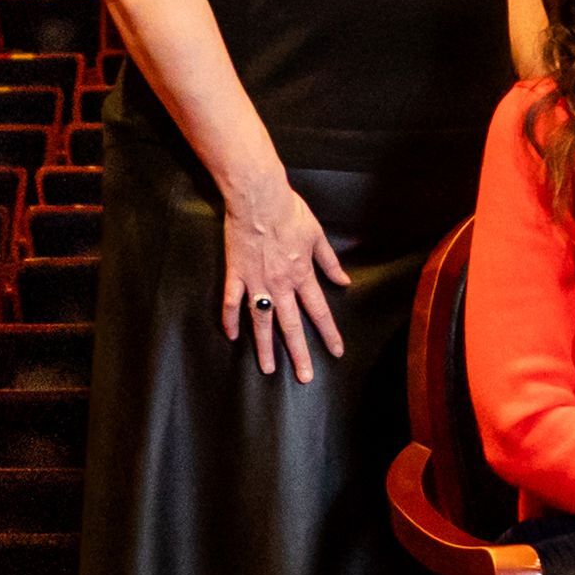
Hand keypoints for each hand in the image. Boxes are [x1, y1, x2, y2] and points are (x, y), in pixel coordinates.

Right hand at [217, 175, 352, 375]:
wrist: (258, 197)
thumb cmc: (289, 212)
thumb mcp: (317, 235)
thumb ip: (329, 262)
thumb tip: (343, 281)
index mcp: (302, 274)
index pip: (319, 311)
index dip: (328, 333)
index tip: (336, 352)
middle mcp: (280, 284)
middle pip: (291, 325)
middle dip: (299, 353)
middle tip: (304, 377)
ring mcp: (256, 282)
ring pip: (261, 321)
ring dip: (265, 346)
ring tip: (269, 368)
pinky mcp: (236, 275)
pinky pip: (231, 303)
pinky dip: (230, 320)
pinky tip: (232, 337)